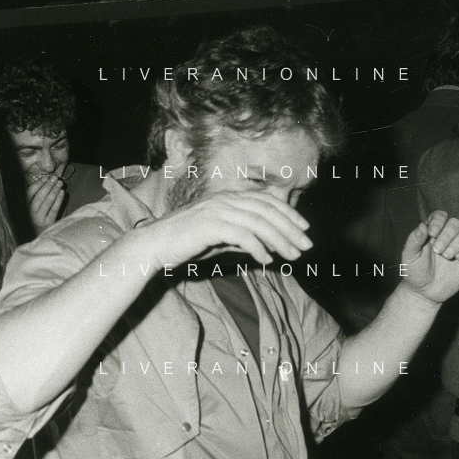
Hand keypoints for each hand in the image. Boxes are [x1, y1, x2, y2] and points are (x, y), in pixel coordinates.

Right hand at [27, 175, 64, 234]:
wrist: (39, 239)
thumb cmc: (34, 221)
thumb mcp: (29, 210)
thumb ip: (33, 198)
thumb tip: (44, 181)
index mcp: (22, 209)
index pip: (29, 194)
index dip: (37, 185)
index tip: (45, 178)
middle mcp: (29, 214)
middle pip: (39, 197)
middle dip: (48, 186)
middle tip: (55, 178)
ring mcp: (39, 219)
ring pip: (47, 202)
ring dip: (54, 191)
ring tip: (60, 183)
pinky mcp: (48, 224)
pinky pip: (54, 209)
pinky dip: (59, 200)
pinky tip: (62, 193)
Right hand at [145, 191, 313, 266]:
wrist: (152, 246)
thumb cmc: (183, 244)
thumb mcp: (217, 239)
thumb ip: (240, 237)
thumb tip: (265, 246)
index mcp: (226, 197)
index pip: (266, 201)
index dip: (289, 213)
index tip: (304, 230)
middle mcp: (224, 199)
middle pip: (267, 210)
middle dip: (290, 228)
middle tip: (306, 246)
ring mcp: (216, 210)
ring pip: (259, 222)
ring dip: (280, 240)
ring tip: (292, 256)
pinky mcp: (210, 225)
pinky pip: (243, 235)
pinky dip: (258, 247)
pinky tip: (266, 260)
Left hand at [400, 210, 458, 303]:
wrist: (424, 292)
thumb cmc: (414, 272)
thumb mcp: (409, 256)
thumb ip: (414, 240)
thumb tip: (422, 225)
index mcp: (432, 232)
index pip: (440, 216)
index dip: (438, 221)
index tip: (431, 233)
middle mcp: (447, 237)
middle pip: (455, 223)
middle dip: (447, 235)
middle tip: (438, 251)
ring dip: (458, 242)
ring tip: (446, 256)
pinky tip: (458, 258)